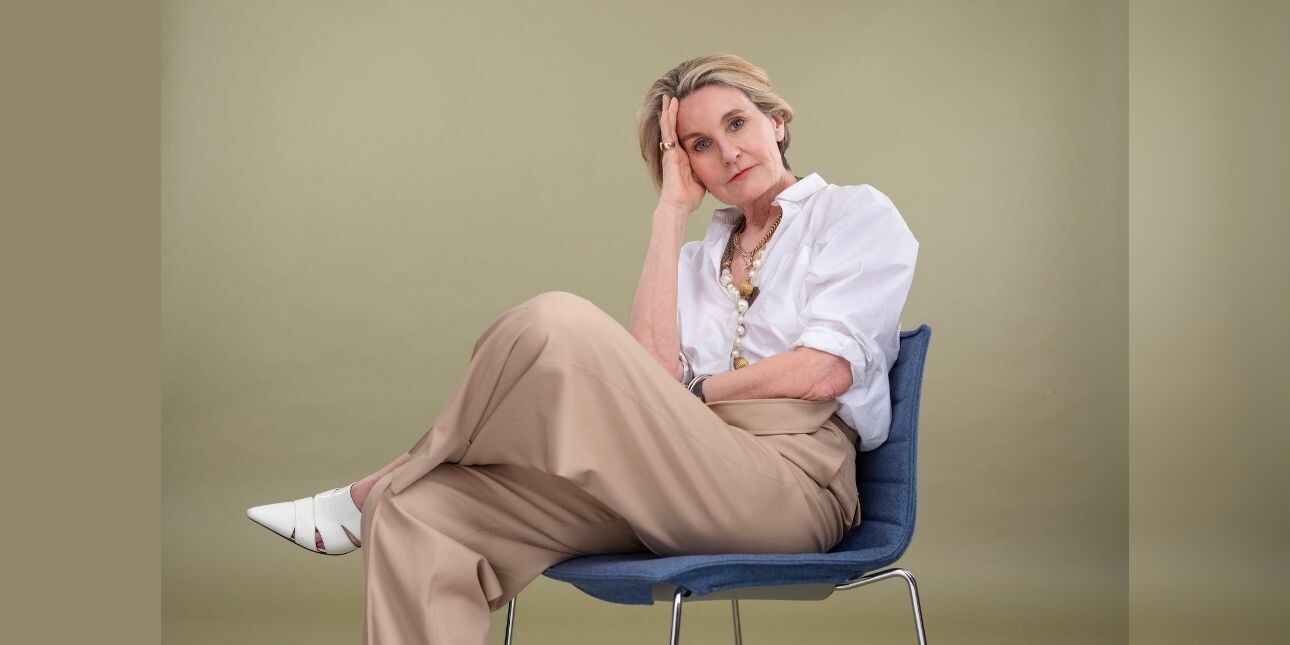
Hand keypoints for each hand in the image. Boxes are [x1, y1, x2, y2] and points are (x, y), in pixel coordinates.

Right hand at [657, 94, 706, 215]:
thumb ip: (708, 169)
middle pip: (674, 127)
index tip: (688, 111)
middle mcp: (675, 152)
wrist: (679, 204)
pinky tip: (667, 108)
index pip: (684, 135)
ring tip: (669, 97)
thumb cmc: (690, 197)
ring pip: (669, 126)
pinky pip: (667, 132)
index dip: (684, 122)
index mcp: (683, 157)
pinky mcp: (668, 153)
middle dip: (674, 113)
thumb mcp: (704, 177)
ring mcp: (670, 152)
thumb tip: (721, 165)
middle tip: (675, 97)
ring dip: (669, 111)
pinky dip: (667, 119)